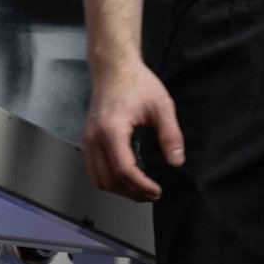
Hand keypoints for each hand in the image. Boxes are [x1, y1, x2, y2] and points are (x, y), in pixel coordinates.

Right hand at [81, 58, 183, 201]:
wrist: (114, 68)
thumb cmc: (137, 82)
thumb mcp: (162, 106)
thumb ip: (170, 135)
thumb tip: (176, 161)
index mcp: (111, 130)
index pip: (123, 170)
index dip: (141, 186)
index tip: (157, 190)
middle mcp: (94, 138)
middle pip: (108, 180)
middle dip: (131, 193)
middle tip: (152, 194)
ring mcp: (87, 140)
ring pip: (98, 179)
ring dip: (119, 190)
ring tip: (141, 191)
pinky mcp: (87, 140)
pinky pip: (93, 170)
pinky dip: (108, 180)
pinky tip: (126, 180)